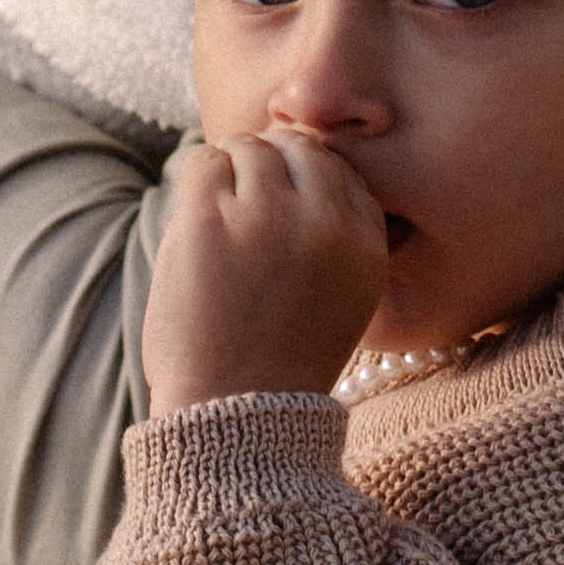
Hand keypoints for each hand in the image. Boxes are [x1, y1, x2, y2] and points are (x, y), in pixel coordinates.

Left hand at [140, 133, 391, 412]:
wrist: (234, 416)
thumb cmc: (281, 360)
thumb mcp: (345, 299)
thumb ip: (342, 236)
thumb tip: (308, 161)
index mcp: (366, 246)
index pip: (344, 173)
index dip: (308, 183)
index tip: (285, 211)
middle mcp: (325, 224)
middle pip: (300, 150)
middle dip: (272, 167)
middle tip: (246, 206)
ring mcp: (266, 216)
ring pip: (250, 148)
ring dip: (230, 174)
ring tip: (220, 221)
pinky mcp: (210, 219)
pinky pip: (204, 162)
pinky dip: (198, 183)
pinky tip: (197, 222)